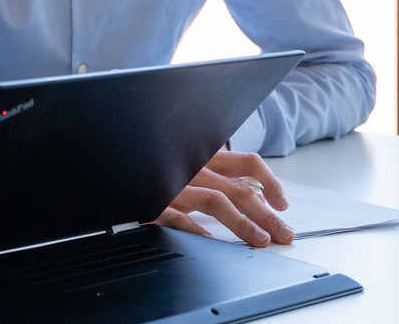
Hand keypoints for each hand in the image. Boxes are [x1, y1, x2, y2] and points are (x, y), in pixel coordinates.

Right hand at [155, 150, 293, 247]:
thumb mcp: (190, 163)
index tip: (282, 204)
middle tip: (284, 233)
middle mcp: (193, 167)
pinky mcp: (154, 200)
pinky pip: (178, 217)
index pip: (247, 163)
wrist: (115, 159)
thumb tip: (253, 193)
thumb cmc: (158, 165)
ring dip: (243, 224)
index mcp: (204, 155)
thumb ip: (218, 175)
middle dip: (268, 214)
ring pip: (217, 202)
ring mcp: (174, 184)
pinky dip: (197, 230)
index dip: (270, 183)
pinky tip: (211, 242)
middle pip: (240, 189)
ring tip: (260, 240)